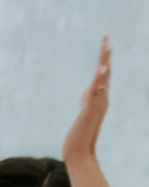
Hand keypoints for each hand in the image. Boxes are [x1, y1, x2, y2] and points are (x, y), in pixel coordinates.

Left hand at [64, 36, 112, 166]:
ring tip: (106, 45)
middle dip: (106, 53)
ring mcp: (97, 103)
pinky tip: (101, 69)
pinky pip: (95, 92)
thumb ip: (88, 98)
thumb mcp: (84, 110)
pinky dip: (99, 80)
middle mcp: (102, 98)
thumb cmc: (81, 132)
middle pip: (105, 71)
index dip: (104, 57)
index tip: (106, 40)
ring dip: (104, 61)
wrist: (79, 151)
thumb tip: (89, 88)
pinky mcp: (90, 110)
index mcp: (100, 96)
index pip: (103, 73)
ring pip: (102, 79)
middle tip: (107, 36)